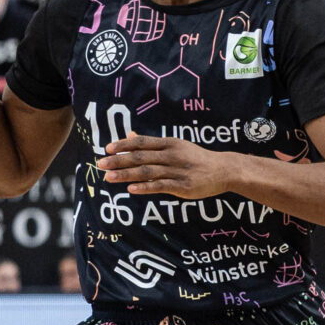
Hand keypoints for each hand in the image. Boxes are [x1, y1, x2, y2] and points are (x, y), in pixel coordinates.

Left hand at [100, 134, 231, 196]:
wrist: (223, 170)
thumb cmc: (196, 158)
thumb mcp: (176, 146)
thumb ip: (152, 144)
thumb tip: (129, 136)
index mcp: (169, 143)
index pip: (142, 142)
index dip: (124, 145)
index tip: (107, 148)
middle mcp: (171, 155)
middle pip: (140, 157)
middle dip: (118, 161)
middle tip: (101, 164)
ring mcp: (177, 171)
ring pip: (147, 172)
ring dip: (126, 175)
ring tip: (109, 178)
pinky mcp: (182, 186)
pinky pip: (160, 186)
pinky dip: (144, 187)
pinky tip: (131, 189)